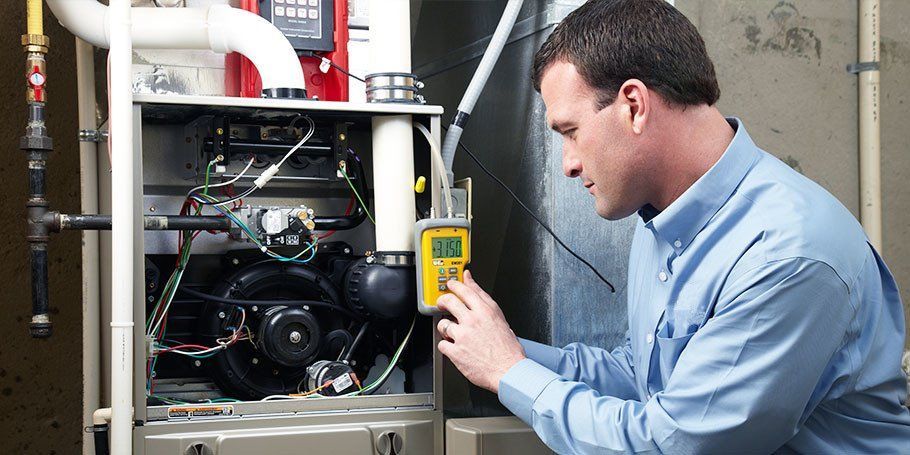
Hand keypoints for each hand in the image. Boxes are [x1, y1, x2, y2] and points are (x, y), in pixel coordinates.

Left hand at [436, 270, 525, 392]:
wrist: (509, 371)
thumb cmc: (508, 349)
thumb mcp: (499, 317)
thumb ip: (483, 298)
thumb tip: (471, 280)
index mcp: (485, 311)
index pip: (465, 290)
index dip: (454, 285)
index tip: (451, 284)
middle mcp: (473, 321)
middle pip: (448, 302)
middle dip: (442, 301)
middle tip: (442, 304)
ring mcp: (463, 336)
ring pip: (442, 324)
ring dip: (445, 328)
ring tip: (453, 333)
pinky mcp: (456, 352)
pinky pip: (442, 344)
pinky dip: (446, 346)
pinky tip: (454, 347)